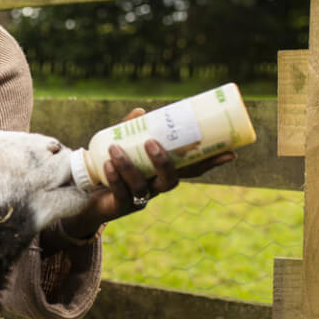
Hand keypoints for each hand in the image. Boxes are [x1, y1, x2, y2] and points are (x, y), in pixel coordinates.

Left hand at [61, 108, 235, 235]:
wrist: (88, 192)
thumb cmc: (112, 165)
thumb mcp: (122, 143)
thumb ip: (130, 129)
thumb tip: (142, 112)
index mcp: (163, 172)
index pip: (191, 169)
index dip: (211, 163)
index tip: (230, 153)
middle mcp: (156, 187)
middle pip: (170, 181)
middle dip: (163, 162)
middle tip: (151, 143)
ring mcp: (139, 198)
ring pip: (142, 185)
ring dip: (129, 166)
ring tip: (115, 149)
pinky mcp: (120, 206)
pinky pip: (121, 192)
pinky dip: (114, 177)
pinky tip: (107, 163)